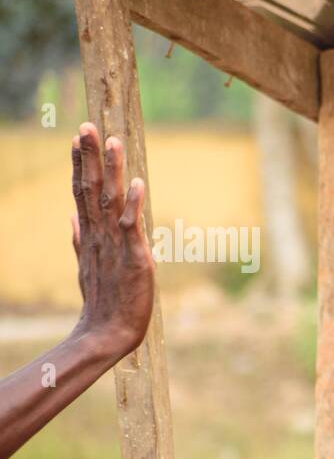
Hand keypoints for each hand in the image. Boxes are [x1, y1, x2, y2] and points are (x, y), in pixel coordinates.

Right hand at [69, 123, 154, 357]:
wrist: (108, 332)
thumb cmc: (103, 300)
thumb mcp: (88, 265)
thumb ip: (80, 239)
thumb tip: (71, 217)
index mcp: (90, 234)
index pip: (82, 191)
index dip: (81, 163)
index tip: (77, 137)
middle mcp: (100, 234)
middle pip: (92, 188)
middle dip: (90, 156)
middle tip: (87, 125)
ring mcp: (115, 244)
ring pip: (111, 200)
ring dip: (112, 170)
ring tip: (111, 141)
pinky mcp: (134, 257)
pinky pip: (133, 227)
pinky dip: (135, 205)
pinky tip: (138, 184)